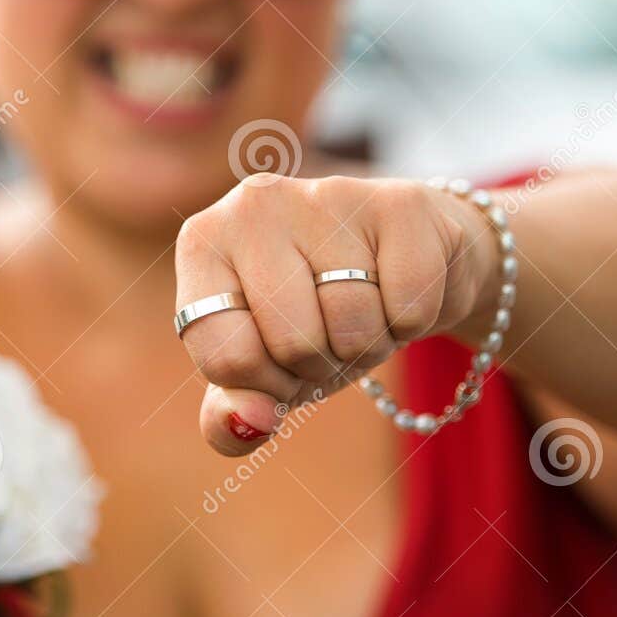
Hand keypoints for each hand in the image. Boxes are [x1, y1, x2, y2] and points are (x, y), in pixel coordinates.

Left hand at [174, 174, 497, 453]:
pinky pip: (408, 308)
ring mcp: (326, 195)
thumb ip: (231, 416)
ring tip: (367, 310)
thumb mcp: (264, 373)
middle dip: (321, 364)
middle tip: (330, 334)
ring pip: (353, 325)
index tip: (278, 364)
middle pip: (293, 342)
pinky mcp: (399, 202)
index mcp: (203, 243)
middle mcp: (254, 204)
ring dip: (369, 345)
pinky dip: (412, 323)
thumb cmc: (319, 317)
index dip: (265, 385)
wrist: (408, 260)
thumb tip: (250, 421)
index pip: (227, 356)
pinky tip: (400, 289)